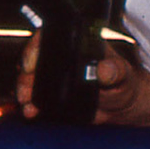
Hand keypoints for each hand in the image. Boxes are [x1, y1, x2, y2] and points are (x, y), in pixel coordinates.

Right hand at [17, 34, 142, 121]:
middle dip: (26, 74)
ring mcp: (56, 74)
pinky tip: (31, 111)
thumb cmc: (124, 83)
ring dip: (25, 90)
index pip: (49, 37)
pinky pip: (36, 95)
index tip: (31, 63)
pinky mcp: (53, 91)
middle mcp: (63, 56)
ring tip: (27, 103)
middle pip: (34, 58)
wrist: (122, 106)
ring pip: (31, 77)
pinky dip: (31, 103)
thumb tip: (105, 69)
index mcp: (78, 43)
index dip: (35, 47)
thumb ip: (115, 72)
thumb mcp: (122, 76)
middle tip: (26, 89)